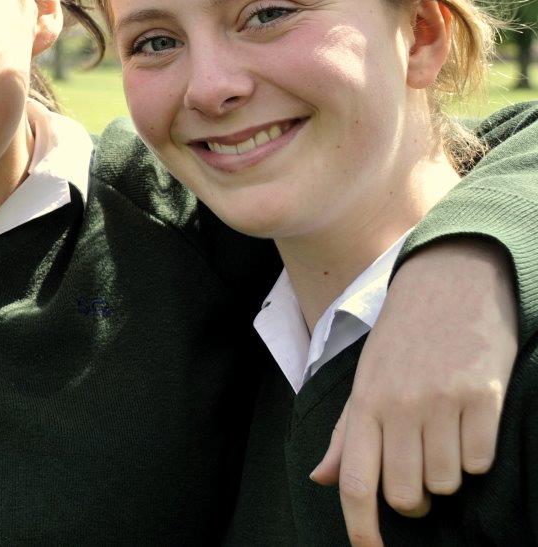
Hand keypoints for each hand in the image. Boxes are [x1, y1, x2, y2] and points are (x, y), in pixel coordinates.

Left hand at [311, 238, 516, 546]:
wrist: (449, 282)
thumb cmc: (403, 339)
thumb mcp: (365, 380)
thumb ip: (346, 434)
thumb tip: (322, 480)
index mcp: (364, 404)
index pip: (356, 480)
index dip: (361, 526)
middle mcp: (398, 405)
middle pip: (406, 493)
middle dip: (414, 501)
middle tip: (420, 477)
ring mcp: (441, 401)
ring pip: (447, 482)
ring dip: (449, 474)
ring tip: (446, 435)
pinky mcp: (483, 395)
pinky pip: (481, 460)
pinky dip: (479, 454)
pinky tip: (473, 422)